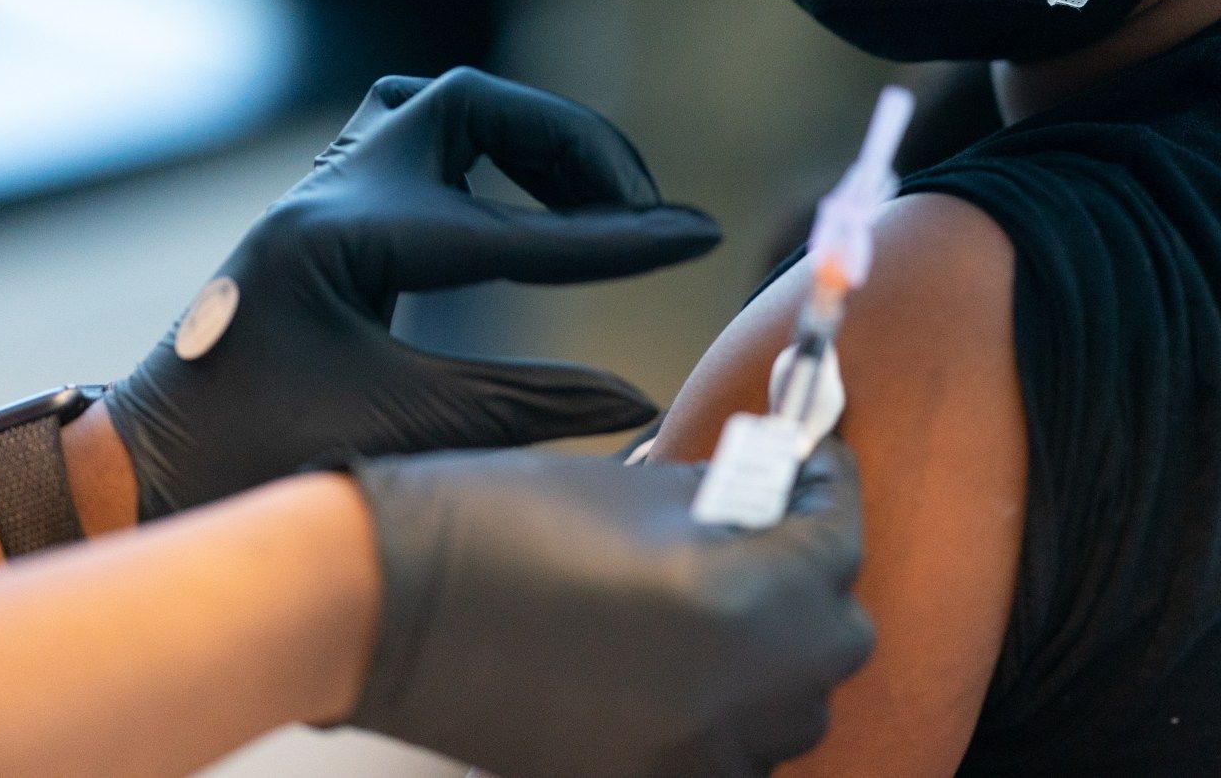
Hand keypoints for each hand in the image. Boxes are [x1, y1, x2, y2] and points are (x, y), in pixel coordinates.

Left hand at [105, 68, 720, 518]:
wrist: (144, 471)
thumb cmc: (249, 460)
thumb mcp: (398, 436)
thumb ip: (524, 408)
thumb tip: (637, 404)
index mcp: (342, 237)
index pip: (511, 227)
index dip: (616, 238)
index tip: (698, 236)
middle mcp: (328, 192)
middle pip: (470, 104)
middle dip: (571, 148)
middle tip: (639, 212)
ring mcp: (319, 192)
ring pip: (437, 104)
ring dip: (524, 137)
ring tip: (591, 200)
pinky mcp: (323, 211)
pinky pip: (409, 134)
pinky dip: (478, 152)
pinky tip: (515, 201)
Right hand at [347, 440, 874, 777]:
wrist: (382, 603)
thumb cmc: (489, 522)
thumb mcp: (633, 486)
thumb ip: (725, 500)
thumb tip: (777, 499)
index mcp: (736, 596)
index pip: (839, 540)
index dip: (831, 494)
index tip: (818, 472)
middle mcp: (730, 689)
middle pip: (838, 638)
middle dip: (816, 579)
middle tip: (774, 534)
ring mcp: (689, 753)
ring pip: (794, 709)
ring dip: (780, 655)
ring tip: (728, 606)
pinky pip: (731, 754)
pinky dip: (727, 714)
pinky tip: (683, 667)